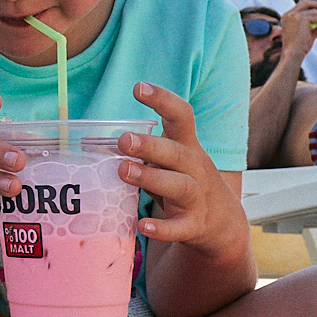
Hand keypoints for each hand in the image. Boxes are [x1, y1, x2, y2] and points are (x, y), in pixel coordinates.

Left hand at [118, 81, 247, 260]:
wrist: (223, 223)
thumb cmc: (185, 182)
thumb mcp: (172, 160)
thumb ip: (143, 150)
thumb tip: (93, 142)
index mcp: (188, 147)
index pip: (181, 116)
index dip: (163, 100)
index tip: (138, 88)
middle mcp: (195, 168)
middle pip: (176, 153)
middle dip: (150, 145)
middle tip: (123, 140)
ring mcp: (198, 198)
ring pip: (180, 186)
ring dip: (152, 178)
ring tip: (124, 171)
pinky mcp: (194, 226)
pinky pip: (179, 228)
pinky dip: (162, 228)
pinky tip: (142, 225)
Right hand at [280, 0, 316, 54]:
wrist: (293, 55)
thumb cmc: (299, 48)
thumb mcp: (309, 34)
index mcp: (287, 17)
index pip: (302, 6)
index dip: (313, 6)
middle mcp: (289, 14)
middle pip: (306, 2)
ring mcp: (294, 15)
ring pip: (314, 11)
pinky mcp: (300, 18)